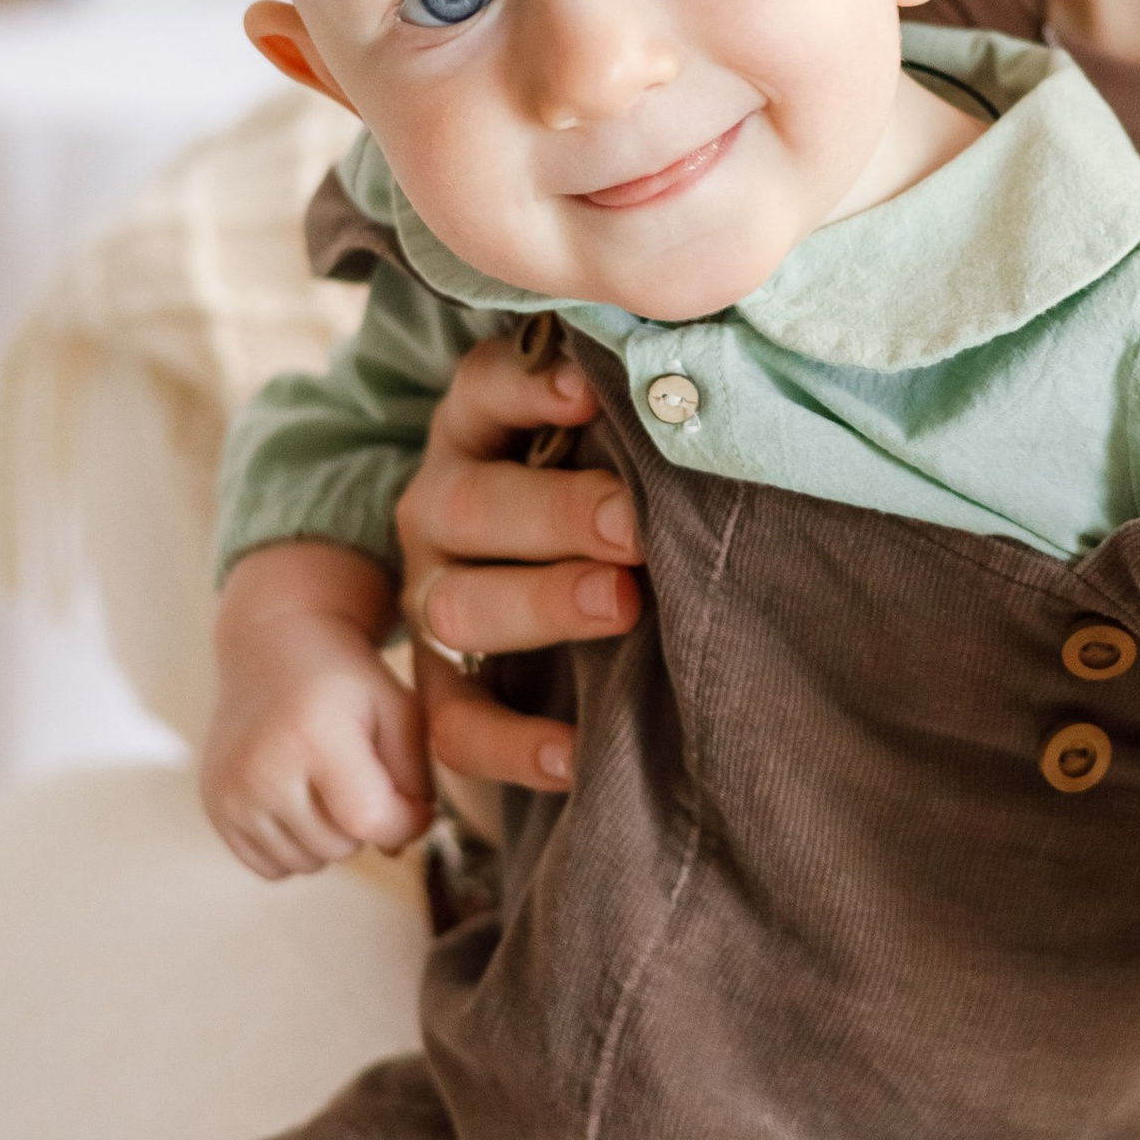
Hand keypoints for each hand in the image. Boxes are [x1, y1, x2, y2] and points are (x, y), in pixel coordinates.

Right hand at [203, 540, 431, 880]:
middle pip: (341, 847)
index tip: (415, 803)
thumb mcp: (399, 708)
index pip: (371, 820)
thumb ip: (415, 778)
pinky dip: (294, 846)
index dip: (406, 822)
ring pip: (307, 864)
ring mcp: (231, 791)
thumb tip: (397, 849)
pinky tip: (299, 799)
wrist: (271, 645)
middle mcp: (261, 767)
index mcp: (313, 735)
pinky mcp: (214, 806)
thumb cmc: (346, 679)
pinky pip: (271, 867)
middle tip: (362, 777)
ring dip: (330, 837)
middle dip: (365, 823)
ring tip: (328, 784)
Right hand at [394, 336, 641, 797]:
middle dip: (557, 514)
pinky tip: (573, 751)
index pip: (482, 390)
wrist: (520, 577)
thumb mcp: (594, 435)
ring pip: (455, 607)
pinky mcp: (437, 680)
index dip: (528, 388)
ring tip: (620, 607)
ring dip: (539, 606)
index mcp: (477, 430)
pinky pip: (453, 722)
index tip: (589, 391)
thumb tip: (709, 392)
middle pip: (473, 504)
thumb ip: (630, 417)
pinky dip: (510, 744)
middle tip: (635, 527)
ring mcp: (430, 594)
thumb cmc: (594, 485)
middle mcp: (440, 506)